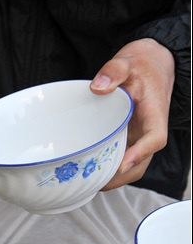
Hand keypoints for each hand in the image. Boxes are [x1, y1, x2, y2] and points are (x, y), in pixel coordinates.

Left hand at [89, 38, 174, 191]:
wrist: (152, 62)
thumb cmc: (142, 64)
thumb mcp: (127, 61)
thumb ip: (114, 71)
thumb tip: (98, 87)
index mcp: (155, 113)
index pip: (155, 138)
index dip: (140, 153)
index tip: (122, 164)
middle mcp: (149, 129)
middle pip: (142, 161)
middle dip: (121, 175)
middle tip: (95, 181)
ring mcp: (139, 135)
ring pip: (132, 164)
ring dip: (114, 176)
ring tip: (87, 182)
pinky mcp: (129, 136)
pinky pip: (122, 156)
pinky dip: (108, 167)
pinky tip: (88, 170)